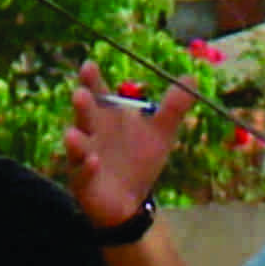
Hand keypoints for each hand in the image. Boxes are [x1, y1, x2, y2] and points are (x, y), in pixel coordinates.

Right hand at [64, 62, 195, 228]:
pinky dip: (87, 168)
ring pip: (77, 146)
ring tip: (72, 133)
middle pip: (84, 116)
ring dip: (75, 140)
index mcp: (107, 116)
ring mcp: (83, 158)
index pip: (97, 92)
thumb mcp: (161, 132)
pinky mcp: (83, 183)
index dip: (92, 80)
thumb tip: (191, 77)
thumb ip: (174, 107)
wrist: (132, 200)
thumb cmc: (140, 159)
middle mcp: (91, 133)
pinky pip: (83, 174)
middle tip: (80, 93)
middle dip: (82, 105)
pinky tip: (94, 162)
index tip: (89, 65)